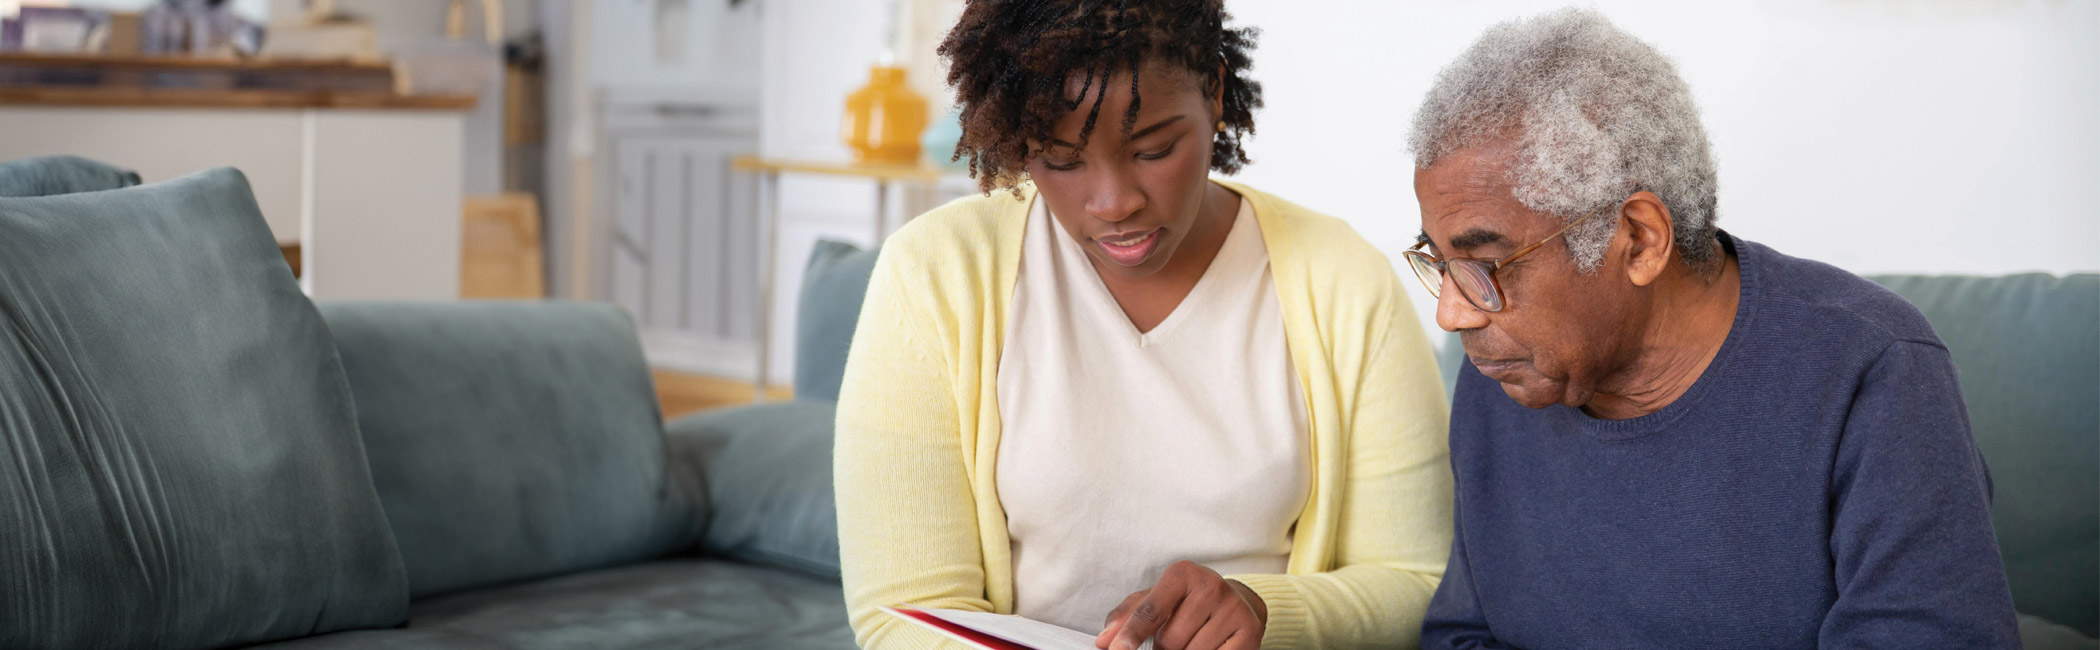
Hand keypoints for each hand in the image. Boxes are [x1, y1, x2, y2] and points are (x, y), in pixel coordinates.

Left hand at [1095, 560, 1267, 649]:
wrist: (1237, 601)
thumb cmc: (1188, 602)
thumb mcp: (1156, 599)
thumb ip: (1127, 617)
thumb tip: (1105, 641)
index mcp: (1182, 574)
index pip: (1151, 610)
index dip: (1132, 634)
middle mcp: (1211, 587)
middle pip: (1169, 640)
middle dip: (1163, 647)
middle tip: (1173, 637)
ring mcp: (1233, 609)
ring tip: (1192, 640)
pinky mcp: (1250, 630)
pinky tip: (1210, 645)